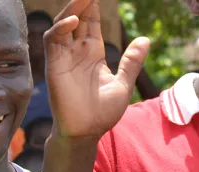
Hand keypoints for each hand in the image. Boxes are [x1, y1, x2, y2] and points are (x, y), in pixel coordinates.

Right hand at [44, 0, 149, 138]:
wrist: (87, 131)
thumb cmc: (102, 112)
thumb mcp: (123, 83)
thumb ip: (132, 62)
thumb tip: (146, 40)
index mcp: (93, 54)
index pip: (91, 24)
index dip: (94, 7)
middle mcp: (76, 52)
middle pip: (77, 19)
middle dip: (82, 2)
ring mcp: (64, 57)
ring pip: (63, 25)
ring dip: (72, 9)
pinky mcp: (54, 65)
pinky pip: (53, 41)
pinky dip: (61, 29)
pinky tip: (74, 21)